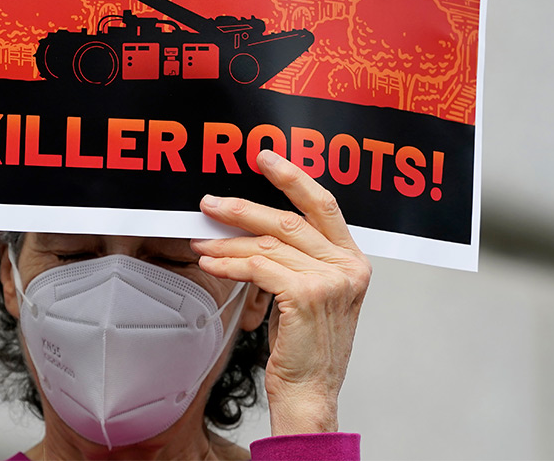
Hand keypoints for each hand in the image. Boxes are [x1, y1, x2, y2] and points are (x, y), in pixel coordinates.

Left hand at [192, 148, 370, 435]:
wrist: (310, 394)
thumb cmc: (305, 348)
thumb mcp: (310, 295)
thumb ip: (296, 259)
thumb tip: (252, 227)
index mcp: (353, 260)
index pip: (323, 205)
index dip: (293, 177)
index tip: (264, 158)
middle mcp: (348, 266)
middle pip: (289, 219)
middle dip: (244, 206)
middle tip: (210, 201)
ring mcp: (330, 280)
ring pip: (268, 244)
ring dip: (227, 241)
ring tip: (201, 241)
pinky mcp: (306, 294)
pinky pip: (258, 267)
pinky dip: (230, 263)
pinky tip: (212, 263)